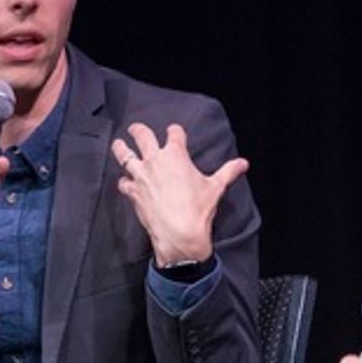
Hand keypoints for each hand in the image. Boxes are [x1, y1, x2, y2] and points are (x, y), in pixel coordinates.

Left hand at [111, 122, 248, 265]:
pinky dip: (123, 181)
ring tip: (118, 144)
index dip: (174, 130)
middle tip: (135, 128)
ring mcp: (141, 176)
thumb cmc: (198, 209)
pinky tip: (124, 181)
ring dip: (121, 148)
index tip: (174, 131)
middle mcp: (155, 161)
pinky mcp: (133, 193)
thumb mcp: (216, 187)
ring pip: (124, 155)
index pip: (174, 133)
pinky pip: (123, 182)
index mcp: (176, 154)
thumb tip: (243, 163)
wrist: (179, 233)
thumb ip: (228, 171)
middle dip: (138, 130)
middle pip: (142, 136)